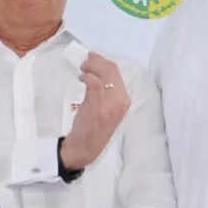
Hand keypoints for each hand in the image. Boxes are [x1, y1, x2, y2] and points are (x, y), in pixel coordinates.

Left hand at [58, 53, 130, 174]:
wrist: (86, 147)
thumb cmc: (95, 129)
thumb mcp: (106, 109)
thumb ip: (105, 93)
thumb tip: (97, 74)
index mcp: (125, 101)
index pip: (118, 74)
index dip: (104, 63)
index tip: (94, 59)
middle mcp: (121, 99)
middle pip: (112, 70)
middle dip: (97, 61)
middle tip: (85, 62)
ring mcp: (110, 102)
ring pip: (103, 73)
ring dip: (91, 67)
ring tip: (83, 69)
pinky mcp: (97, 104)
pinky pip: (94, 82)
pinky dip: (86, 76)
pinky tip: (82, 78)